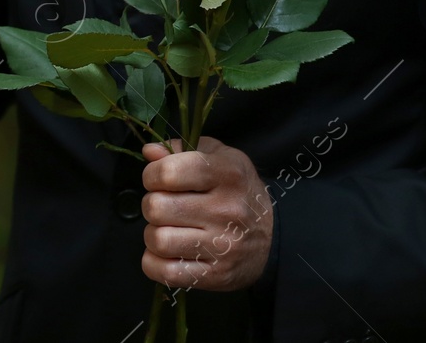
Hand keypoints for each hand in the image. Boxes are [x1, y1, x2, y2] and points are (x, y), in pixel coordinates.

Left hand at [140, 137, 272, 291]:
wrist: (275, 238)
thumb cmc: (237, 191)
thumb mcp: (219, 157)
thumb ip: (181, 149)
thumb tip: (149, 152)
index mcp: (227, 174)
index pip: (169, 172)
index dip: (152, 175)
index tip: (157, 180)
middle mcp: (226, 210)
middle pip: (156, 207)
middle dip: (151, 205)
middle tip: (164, 206)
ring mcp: (223, 246)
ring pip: (158, 240)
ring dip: (153, 235)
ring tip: (167, 229)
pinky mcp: (217, 275)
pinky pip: (166, 272)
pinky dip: (155, 263)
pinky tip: (167, 253)